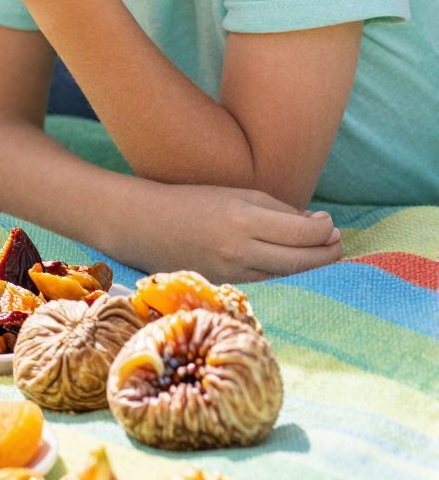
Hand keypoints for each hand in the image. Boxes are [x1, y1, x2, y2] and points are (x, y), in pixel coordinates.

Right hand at [118, 182, 339, 281]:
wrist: (141, 224)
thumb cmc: (190, 201)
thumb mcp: (237, 194)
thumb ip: (279, 210)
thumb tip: (317, 227)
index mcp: (243, 219)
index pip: (304, 234)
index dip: (325, 231)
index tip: (329, 224)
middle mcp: (239, 250)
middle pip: (302, 261)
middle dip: (328, 253)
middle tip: (338, 243)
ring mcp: (231, 272)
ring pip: (287, 275)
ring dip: (310, 266)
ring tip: (321, 253)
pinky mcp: (223, 285)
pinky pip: (266, 282)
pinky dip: (284, 273)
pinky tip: (290, 263)